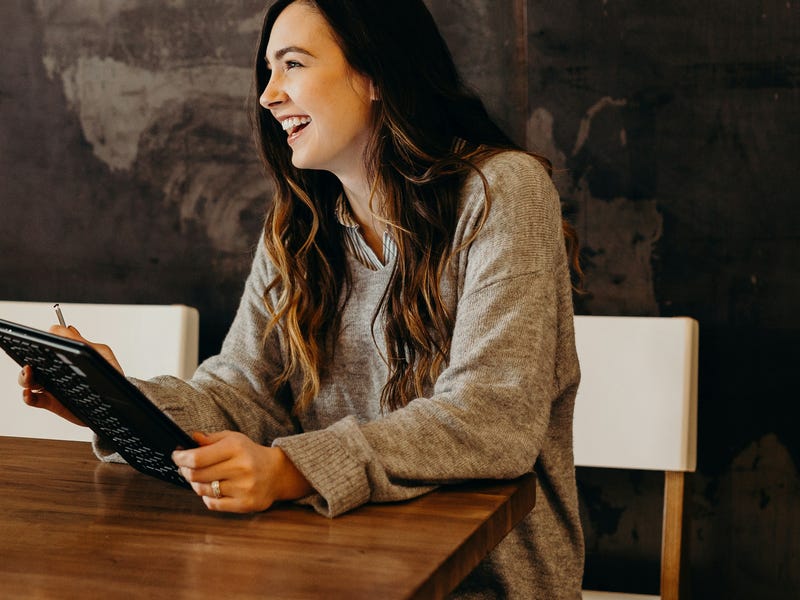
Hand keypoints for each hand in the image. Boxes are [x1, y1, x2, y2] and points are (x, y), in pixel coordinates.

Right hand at [17, 324, 123, 427]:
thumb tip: (67, 328)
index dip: (40, 342)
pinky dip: (27, 396)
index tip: (40, 340)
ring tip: (29, 373)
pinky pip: (32, 399)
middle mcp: (56, 369)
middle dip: (26, 358)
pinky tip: (30, 393)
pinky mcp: (51, 402)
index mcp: (66, 355)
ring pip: (28, 380)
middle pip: (32, 361)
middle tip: (31, 359)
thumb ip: (84, 343)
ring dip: (24, 376)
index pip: (47, 345)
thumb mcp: (102, 354)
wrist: (118, 400)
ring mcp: (52, 385)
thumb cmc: (111, 374)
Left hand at [172, 431, 313, 512]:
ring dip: (196, 484)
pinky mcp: (245, 504)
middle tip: (184, 468)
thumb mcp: (233, 439)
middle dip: (185, 471)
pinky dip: (207, 497)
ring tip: (201, 478)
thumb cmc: (250, 454)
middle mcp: (241, 468)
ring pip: (202, 490)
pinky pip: (213, 504)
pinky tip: (213, 489)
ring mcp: (244, 488)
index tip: (176, 456)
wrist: (277, 473)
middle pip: (196, 475)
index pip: (197, 458)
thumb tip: (191, 439)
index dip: (181, 458)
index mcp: (236, 448)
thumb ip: (211, 439)